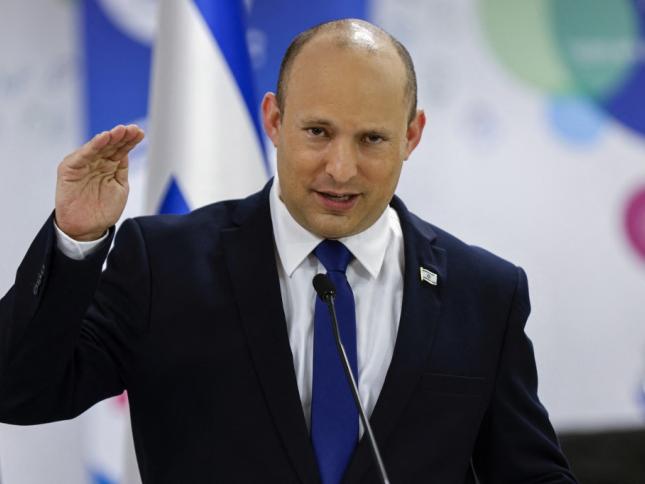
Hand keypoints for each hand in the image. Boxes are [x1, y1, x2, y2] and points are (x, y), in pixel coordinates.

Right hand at [55, 124, 144, 240]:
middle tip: (132, 129)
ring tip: (120, 130)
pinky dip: (93, 146)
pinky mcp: (70, 169)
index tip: (140, 133)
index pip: (120, 150)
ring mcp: (83, 165)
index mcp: (108, 166)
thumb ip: (121, 170)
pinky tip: (103, 138)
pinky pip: (83, 155)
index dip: (130, 141)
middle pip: (110, 146)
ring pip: (98, 147)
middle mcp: (96, 162)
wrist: (86, 229)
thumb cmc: (103, 210)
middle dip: (122, 136)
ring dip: (109, 138)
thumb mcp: (119, 188)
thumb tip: (125, 151)